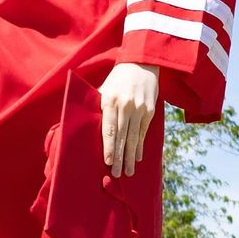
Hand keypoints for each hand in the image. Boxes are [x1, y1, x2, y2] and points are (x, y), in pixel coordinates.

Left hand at [99, 62, 158, 177]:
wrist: (142, 63)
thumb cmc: (117, 78)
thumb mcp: (104, 88)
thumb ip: (98, 106)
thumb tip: (88, 125)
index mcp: (111, 101)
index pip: (110, 129)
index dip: (109, 147)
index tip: (108, 162)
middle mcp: (126, 106)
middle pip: (122, 136)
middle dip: (120, 157)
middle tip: (117, 173)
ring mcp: (140, 108)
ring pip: (134, 137)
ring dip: (131, 156)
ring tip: (129, 171)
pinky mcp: (150, 110)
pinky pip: (143, 132)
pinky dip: (140, 146)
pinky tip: (138, 157)